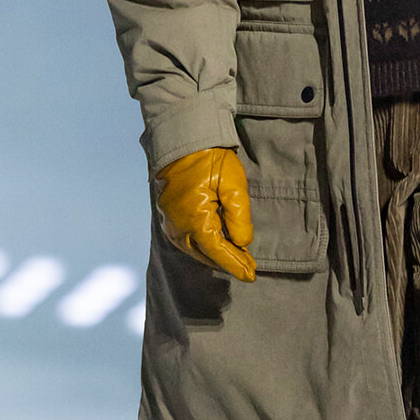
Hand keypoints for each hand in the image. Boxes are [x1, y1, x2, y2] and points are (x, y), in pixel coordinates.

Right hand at [154, 147, 255, 280]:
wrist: (182, 143)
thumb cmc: (210, 160)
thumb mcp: (233, 185)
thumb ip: (239, 217)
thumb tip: (242, 243)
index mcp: (195, 220)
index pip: (219, 252)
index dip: (236, 265)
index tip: (251, 276)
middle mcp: (179, 227)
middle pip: (207, 255)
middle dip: (229, 263)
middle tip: (249, 269)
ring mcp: (170, 224)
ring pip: (195, 251)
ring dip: (216, 257)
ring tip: (237, 261)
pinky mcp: (168, 219)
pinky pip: (187, 242)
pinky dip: (203, 249)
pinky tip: (216, 249)